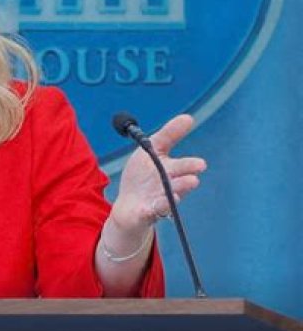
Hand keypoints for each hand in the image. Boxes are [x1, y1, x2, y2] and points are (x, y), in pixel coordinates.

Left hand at [111, 113, 205, 233]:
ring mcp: (157, 201)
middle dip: (185, 180)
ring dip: (176, 193)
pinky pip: (153, 212)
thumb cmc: (143, 177)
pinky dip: (158, 208)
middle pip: (177, 183)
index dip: (189, 166)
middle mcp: (167, 187)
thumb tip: (189, 117)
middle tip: (196, 174)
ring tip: (186, 186)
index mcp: (171, 171)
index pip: (181, 167)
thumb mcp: (152, 150)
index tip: (201, 165)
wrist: (129, 206)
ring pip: (168, 198)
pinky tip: (159, 205)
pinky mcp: (146, 213)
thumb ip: (169, 135)